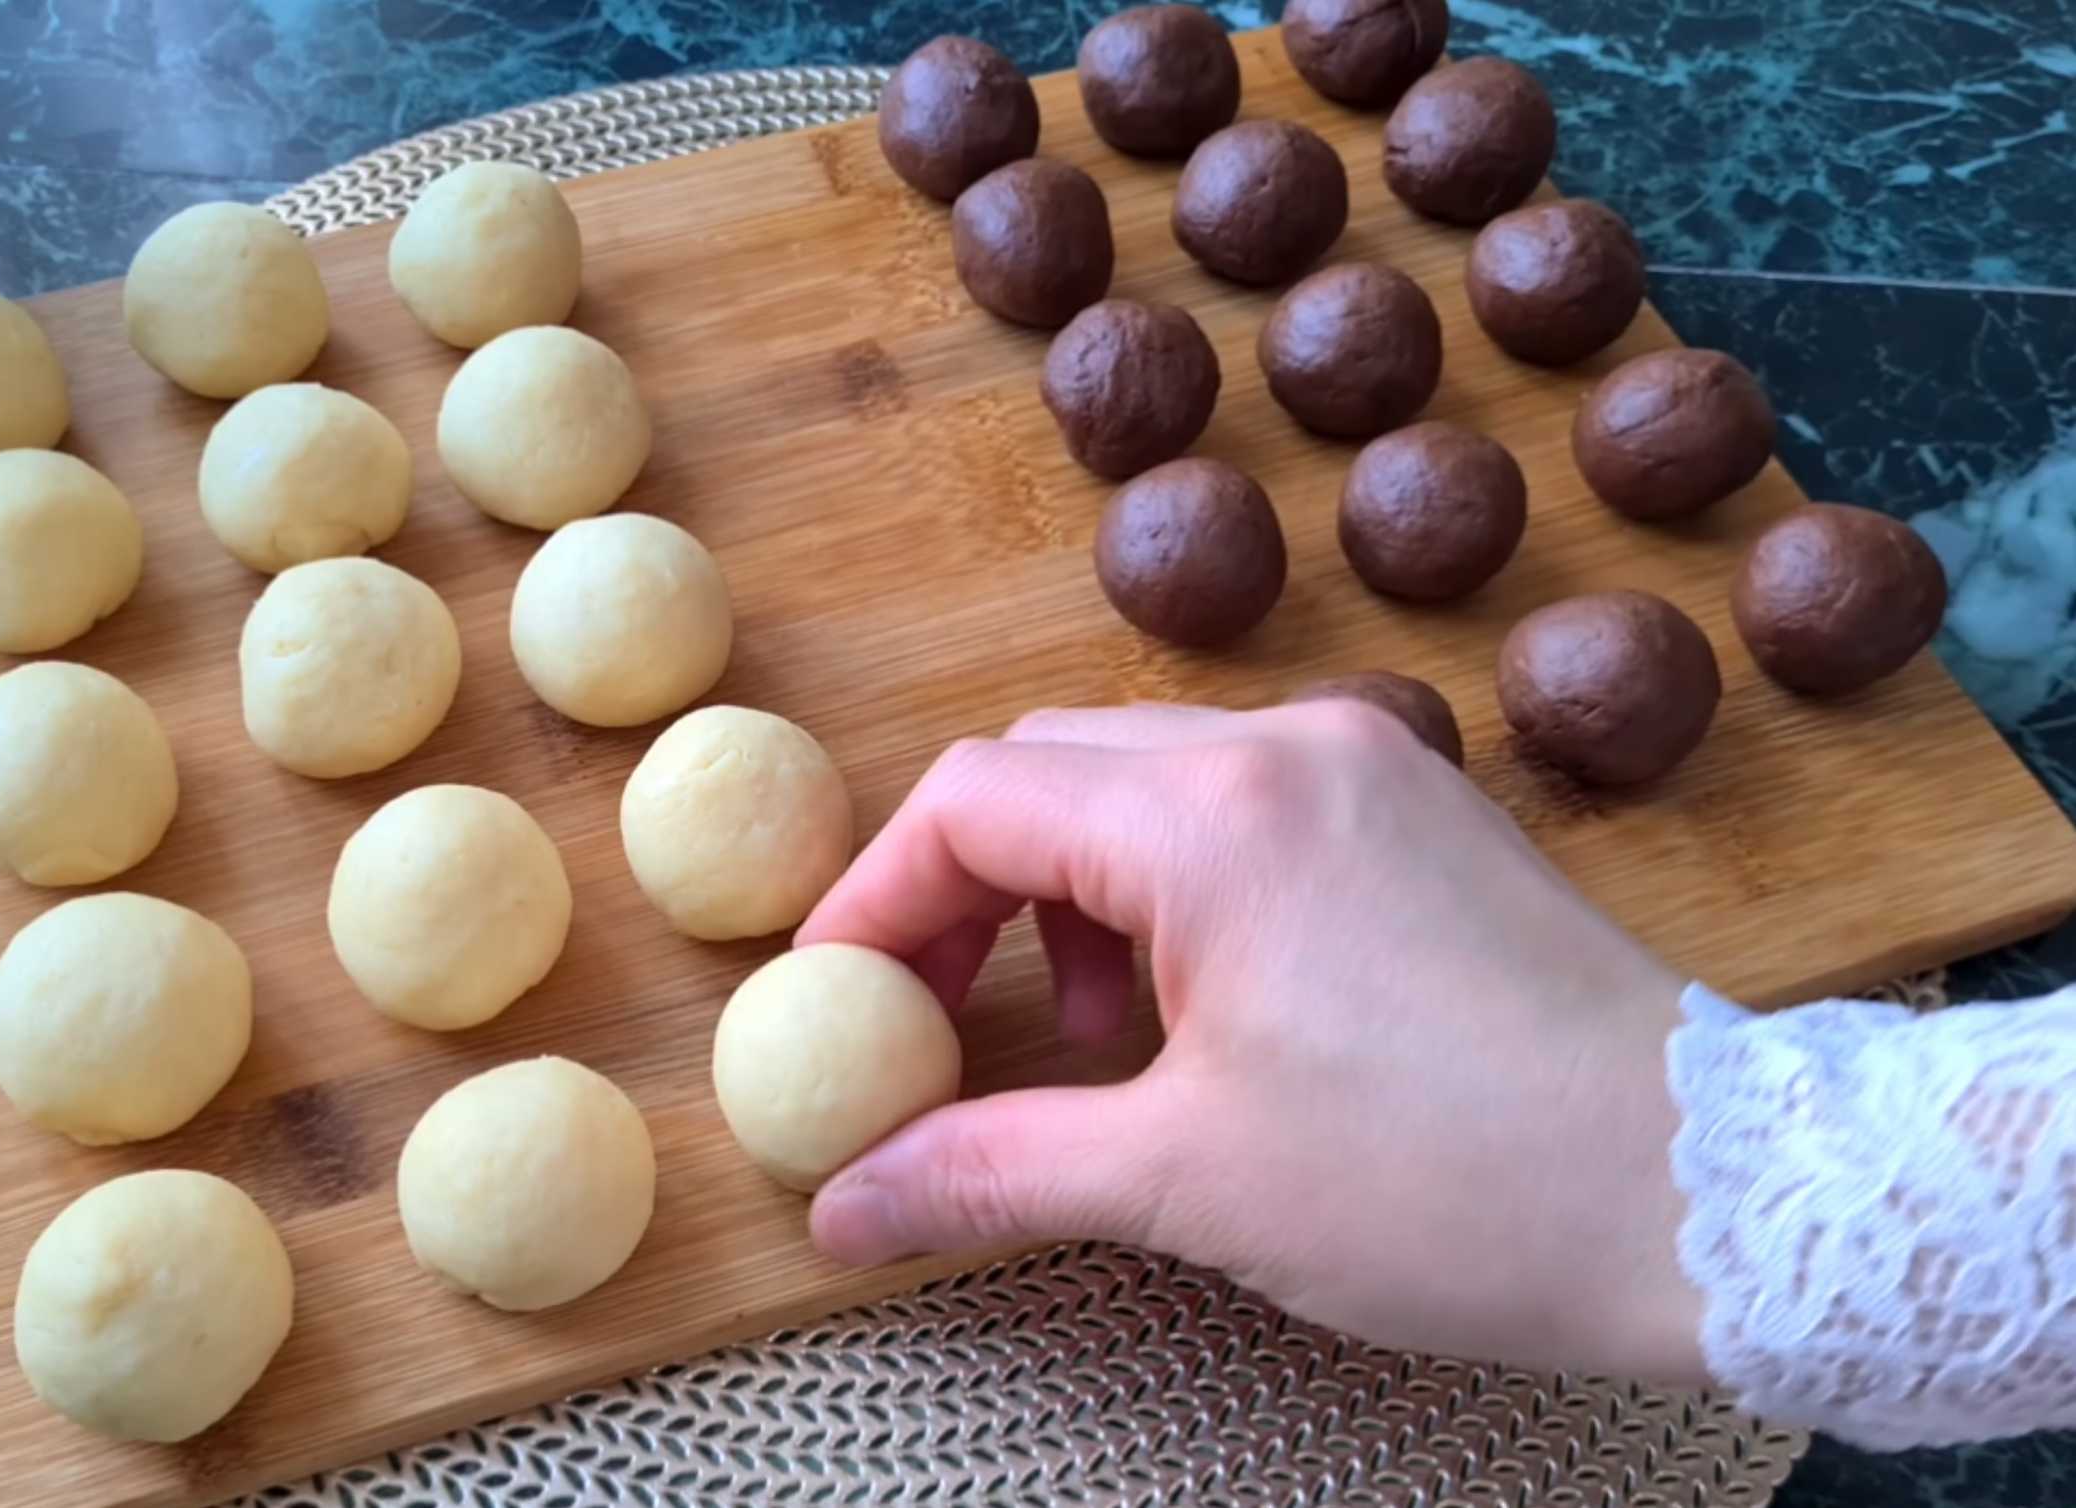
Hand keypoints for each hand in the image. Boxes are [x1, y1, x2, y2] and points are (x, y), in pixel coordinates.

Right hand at [795, 700, 1705, 1384]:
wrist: (1715, 1200)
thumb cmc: (1455, 1186)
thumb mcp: (1189, 1185)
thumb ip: (991, 1171)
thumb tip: (842, 1205)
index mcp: (1216, 816)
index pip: (974, 800)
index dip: (878, 900)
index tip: (839, 1004)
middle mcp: (1292, 747)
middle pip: (1051, 769)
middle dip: (967, 890)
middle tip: (936, 1015)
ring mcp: (1372, 768)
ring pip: (1148, 783)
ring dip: (1075, 894)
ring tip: (1089, 1039)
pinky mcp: (1428, 814)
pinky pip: (1247, 807)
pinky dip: (1176, 889)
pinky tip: (1204, 1010)